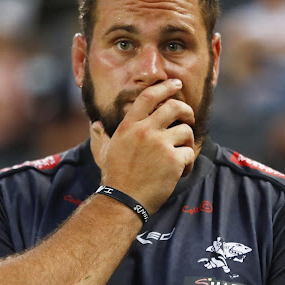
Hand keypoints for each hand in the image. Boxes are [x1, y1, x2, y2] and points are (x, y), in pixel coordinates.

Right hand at [92, 78, 195, 212]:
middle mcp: (145, 131)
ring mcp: (160, 145)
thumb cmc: (113, 178)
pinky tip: (182, 172)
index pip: (149, 96)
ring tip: (180, 156)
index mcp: (129, 126)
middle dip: (186, 110)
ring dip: (187, 143)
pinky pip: (189, 154)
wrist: (122, 201)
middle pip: (174, 107)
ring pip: (186, 131)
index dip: (166, 87)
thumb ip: (100, 136)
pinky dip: (188, 164)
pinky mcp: (173, 160)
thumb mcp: (103, 152)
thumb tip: (94, 125)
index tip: (176, 84)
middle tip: (189, 118)